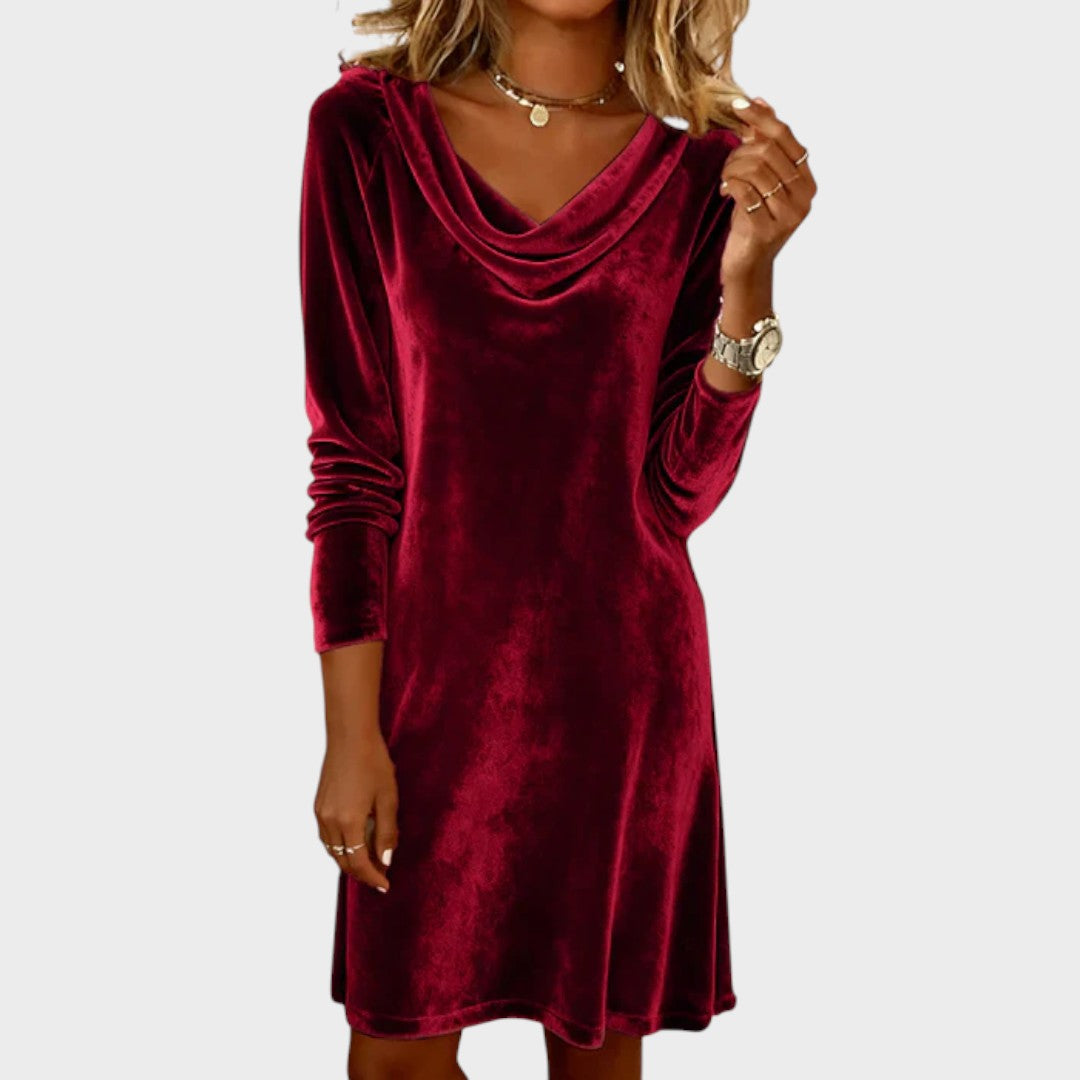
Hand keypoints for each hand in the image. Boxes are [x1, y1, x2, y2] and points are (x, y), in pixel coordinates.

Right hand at [315, 732, 398, 892]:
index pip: (359, 862)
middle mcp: (329, 821)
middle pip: (342, 860)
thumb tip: (386, 860)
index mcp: (348, 821)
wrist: (350, 737)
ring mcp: (320, 813)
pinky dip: (340, 847)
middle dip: (361, 873)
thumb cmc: (373, 763)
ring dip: (349, 861)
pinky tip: (354, 843)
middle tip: (381, 876)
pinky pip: (327, 837)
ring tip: (370, 863)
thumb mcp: (388, 798)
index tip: (385, 885)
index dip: (373, 877)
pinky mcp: (318, 805)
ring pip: (332, 850)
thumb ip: (387, 832)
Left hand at [718, 96, 816, 283]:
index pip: (786, 137)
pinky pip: (744, 192)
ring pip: (755, 170)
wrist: (747, 263)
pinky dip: (730, 185)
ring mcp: (788, 215)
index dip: (761, 118)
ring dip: (732, 169)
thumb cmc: (753, 218)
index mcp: (807, 180)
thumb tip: (759, 102)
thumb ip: (763, 144)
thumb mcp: (762, 180)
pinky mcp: (767, 230)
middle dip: (740, 151)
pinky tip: (725, 192)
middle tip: (728, 165)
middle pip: (768, 151)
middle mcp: (804, 196)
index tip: (737, 105)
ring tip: (726, 180)